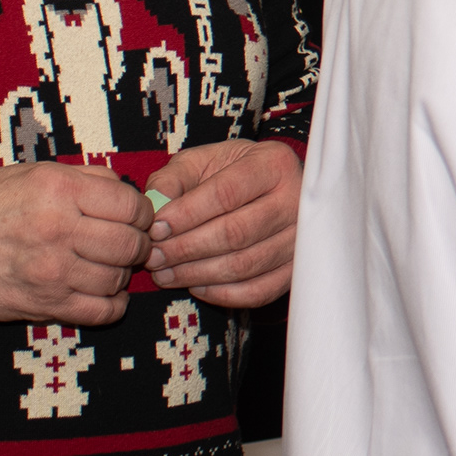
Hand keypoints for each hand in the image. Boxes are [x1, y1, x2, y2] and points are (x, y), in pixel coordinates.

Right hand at [0, 161, 151, 324]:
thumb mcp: (28, 174)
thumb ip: (81, 178)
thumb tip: (126, 190)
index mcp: (57, 189)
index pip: (132, 205)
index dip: (141, 212)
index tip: (134, 217)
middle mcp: (57, 229)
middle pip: (131, 244)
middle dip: (137, 244)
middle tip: (127, 243)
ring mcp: (51, 271)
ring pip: (118, 279)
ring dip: (120, 274)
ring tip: (105, 265)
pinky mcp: (42, 305)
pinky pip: (100, 312)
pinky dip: (112, 305)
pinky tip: (102, 293)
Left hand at [149, 137, 300, 308]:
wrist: (270, 190)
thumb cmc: (229, 174)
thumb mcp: (201, 161)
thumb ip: (173, 178)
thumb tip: (155, 207)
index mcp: (273, 164)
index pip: (226, 193)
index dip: (187, 215)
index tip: (156, 229)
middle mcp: (296, 200)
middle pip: (236, 233)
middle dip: (186, 249)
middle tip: (154, 257)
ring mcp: (301, 238)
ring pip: (244, 265)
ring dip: (197, 274)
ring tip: (164, 273)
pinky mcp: (296, 268)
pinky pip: (258, 291)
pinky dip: (222, 294)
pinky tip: (195, 285)